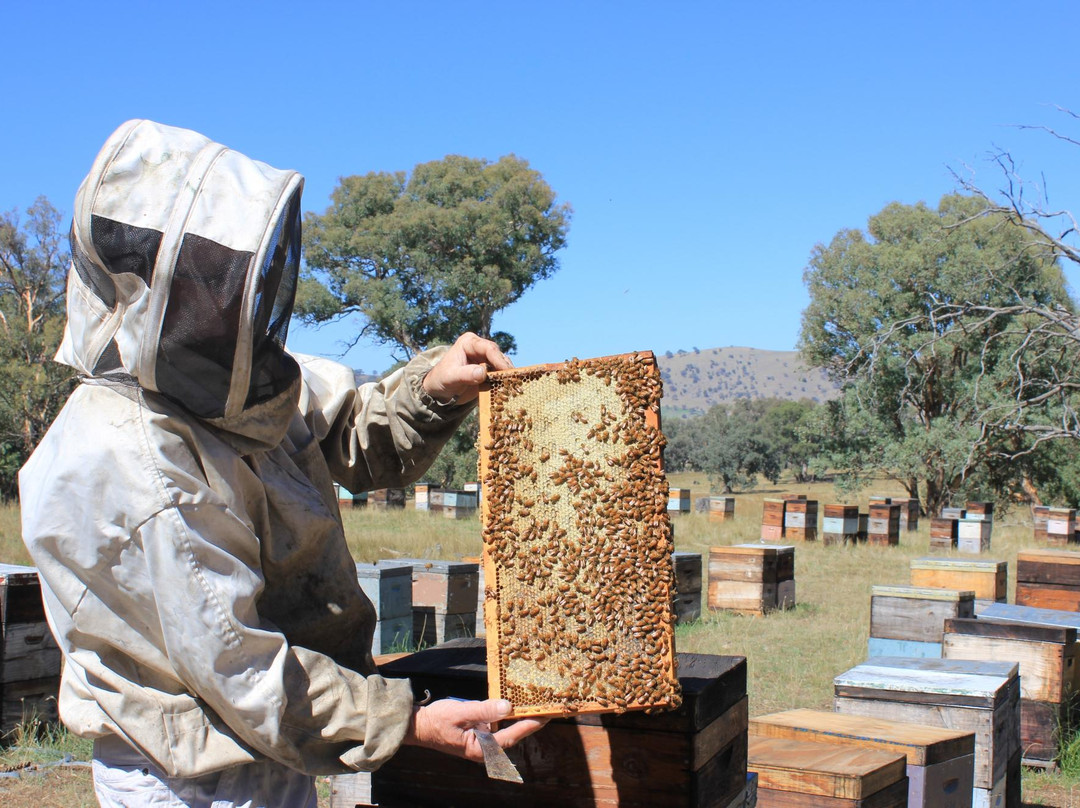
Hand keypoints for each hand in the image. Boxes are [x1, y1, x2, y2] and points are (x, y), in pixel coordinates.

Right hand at [403, 698, 546, 762]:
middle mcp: (484, 748)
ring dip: (520, 717)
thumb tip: (508, 706)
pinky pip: (498, 725)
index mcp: (480, 749)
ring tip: (537, 703)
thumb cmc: (437, 721)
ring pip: (507, 729)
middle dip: (530, 722)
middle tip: (548, 708)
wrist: (419, 726)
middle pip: (513, 735)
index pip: (510, 737)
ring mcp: (482, 741)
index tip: (544, 716)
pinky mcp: (479, 733)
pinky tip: (516, 702)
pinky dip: (508, 714)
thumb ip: (484, 710)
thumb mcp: (461, 712)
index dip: (528, 726)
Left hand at [422, 332, 512, 405]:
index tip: (507, 371)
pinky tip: (509, 390)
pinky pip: (501, 375)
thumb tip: (483, 372)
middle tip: (514, 381)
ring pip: (502, 365)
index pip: (488, 348)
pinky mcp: (489, 371)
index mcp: (469, 343)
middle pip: (499, 356)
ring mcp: (486, 359)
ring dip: (508, 376)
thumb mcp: (451, 378)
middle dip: (506, 368)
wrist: (439, 391)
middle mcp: (480, 348)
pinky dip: (505, 382)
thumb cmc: (441, 380)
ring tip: (514, 387)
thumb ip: (466, 374)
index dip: (499, 360)